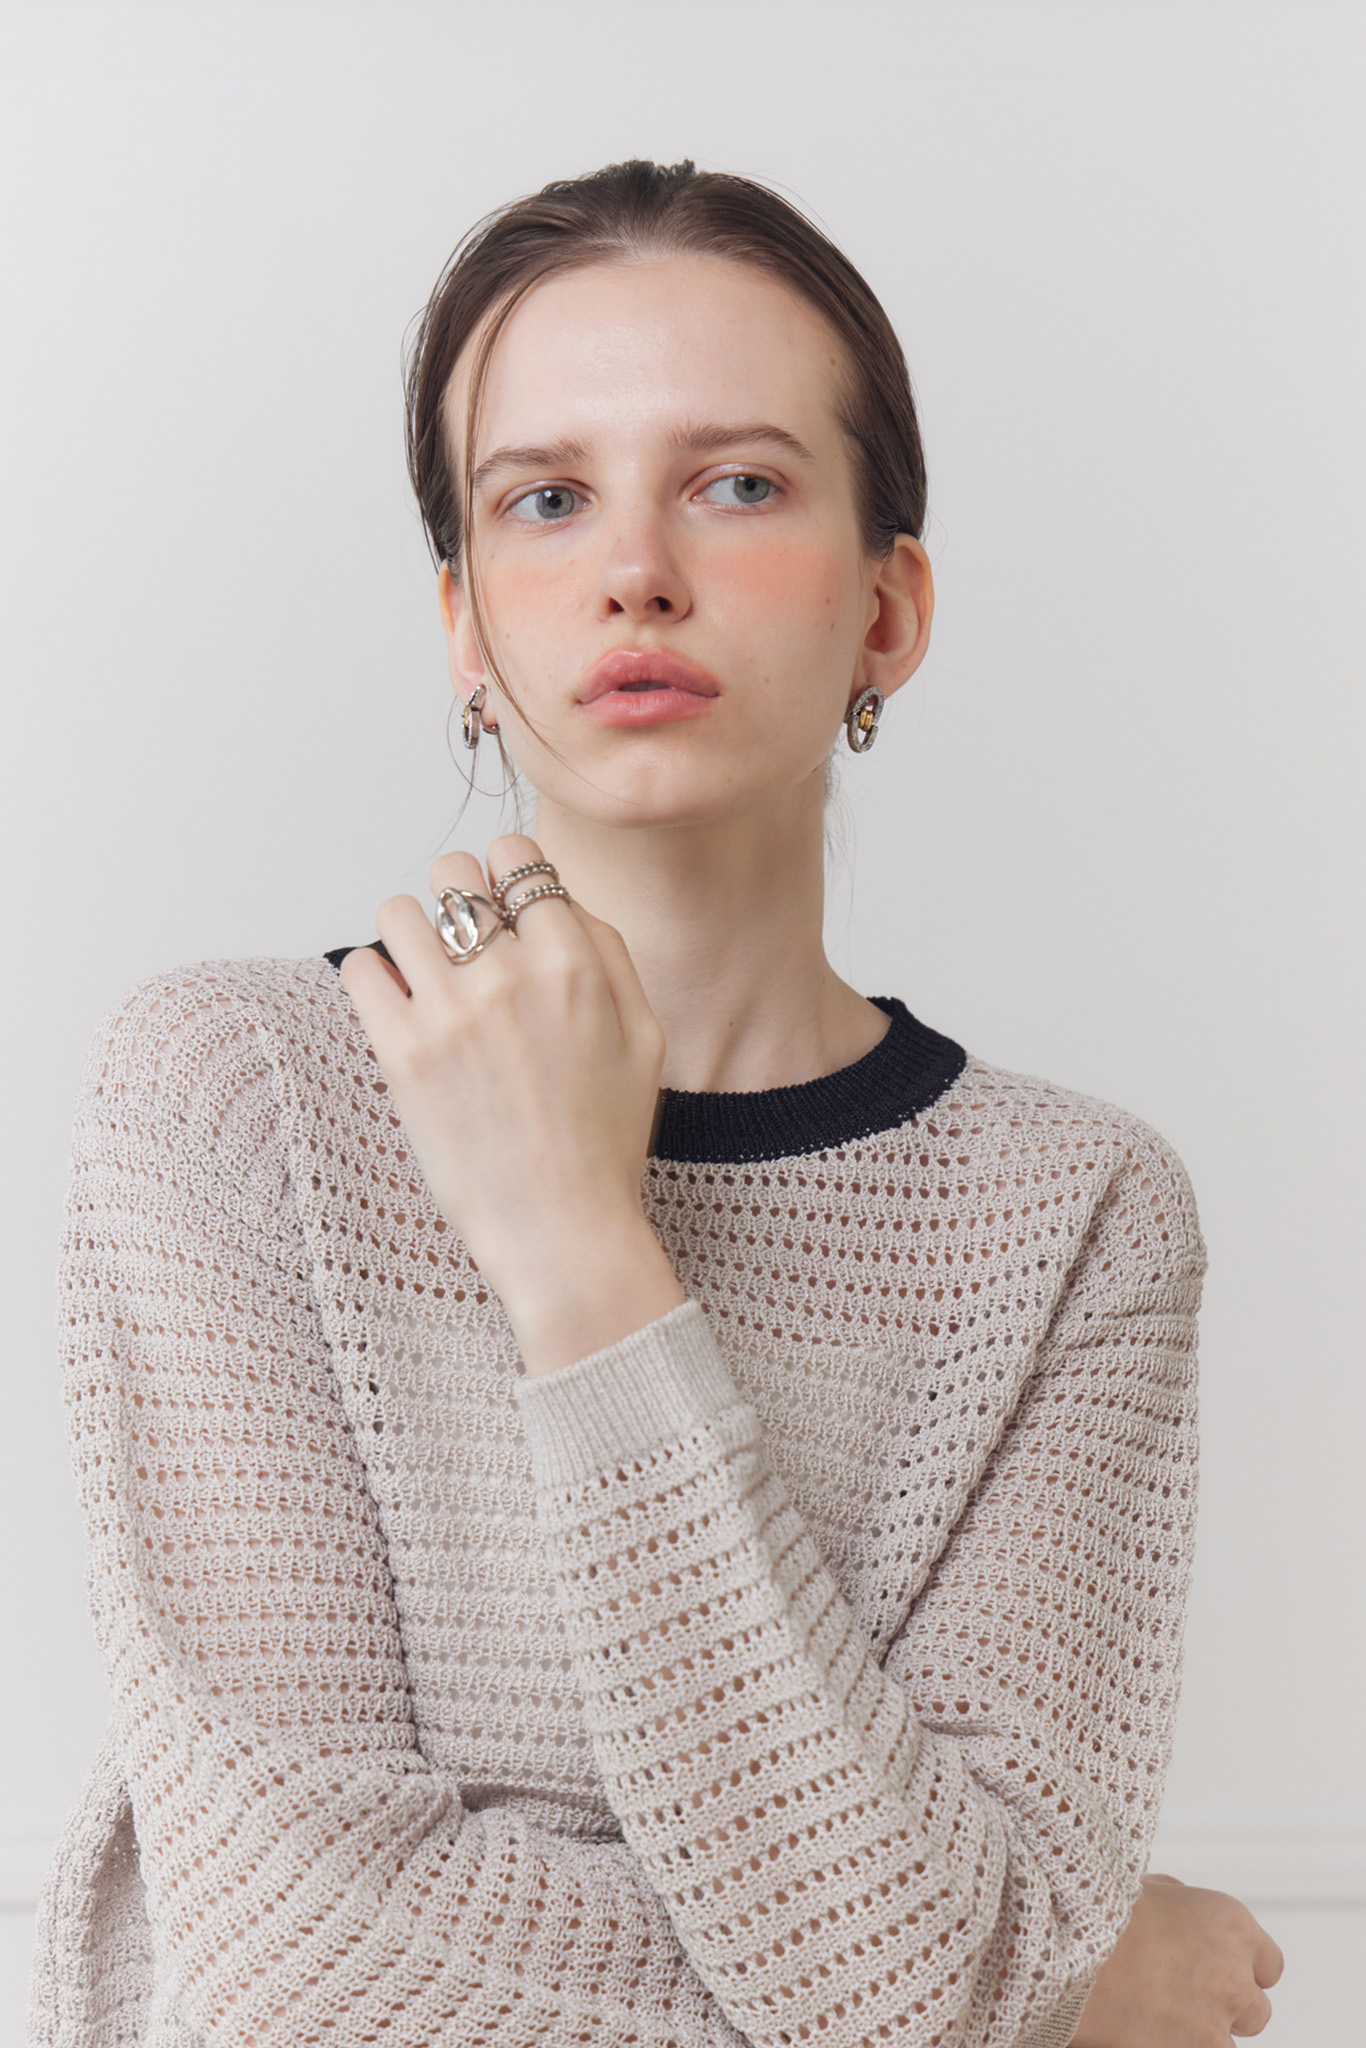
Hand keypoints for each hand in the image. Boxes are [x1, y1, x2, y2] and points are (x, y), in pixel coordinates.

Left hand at [339, 834, 686, 1374]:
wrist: (563, 1229)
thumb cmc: (607, 1138)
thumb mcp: (644, 1035)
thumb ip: (609, 952)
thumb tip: (562, 898)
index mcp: (574, 964)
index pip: (516, 857)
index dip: (505, 874)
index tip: (503, 907)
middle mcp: (510, 977)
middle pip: (451, 871)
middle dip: (455, 896)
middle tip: (462, 941)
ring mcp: (450, 1014)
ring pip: (398, 912)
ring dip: (408, 931)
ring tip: (422, 970)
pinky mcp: (402, 1056)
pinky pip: (359, 971)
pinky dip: (372, 978)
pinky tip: (396, 1007)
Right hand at [1070, 1872, 1283, 2046]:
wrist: (1069, 1951)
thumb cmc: (1097, 1912)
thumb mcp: (1150, 1889)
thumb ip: (1182, 1904)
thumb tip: (1184, 1911)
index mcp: (1232, 1924)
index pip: (1268, 1965)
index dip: (1242, 1971)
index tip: (1219, 1975)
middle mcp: (1236, 1976)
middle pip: (1256, 2011)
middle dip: (1225, 2009)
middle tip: (1185, 2002)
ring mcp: (1217, 2023)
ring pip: (1227, 2043)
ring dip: (1201, 2036)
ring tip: (1158, 2020)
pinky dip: (1177, 2045)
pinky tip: (1145, 2032)